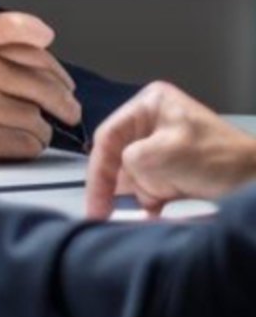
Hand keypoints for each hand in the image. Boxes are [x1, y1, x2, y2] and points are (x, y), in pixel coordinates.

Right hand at [0, 12, 80, 172]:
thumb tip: (40, 42)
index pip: (19, 32)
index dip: (41, 39)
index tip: (51, 46)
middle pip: (43, 83)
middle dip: (63, 101)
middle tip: (68, 110)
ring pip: (39, 117)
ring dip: (40, 128)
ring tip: (30, 131)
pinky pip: (29, 143)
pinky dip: (29, 147)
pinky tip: (15, 144)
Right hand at [86, 81, 255, 218]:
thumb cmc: (222, 160)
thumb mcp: (164, 154)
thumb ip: (129, 161)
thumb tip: (124, 181)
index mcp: (150, 105)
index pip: (108, 136)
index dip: (98, 172)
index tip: (95, 204)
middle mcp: (153, 121)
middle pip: (118, 157)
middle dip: (123, 183)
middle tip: (113, 211)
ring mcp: (164, 145)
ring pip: (133, 175)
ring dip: (141, 193)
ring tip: (156, 202)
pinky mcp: (174, 168)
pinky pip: (148, 185)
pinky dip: (150, 201)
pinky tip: (156, 210)